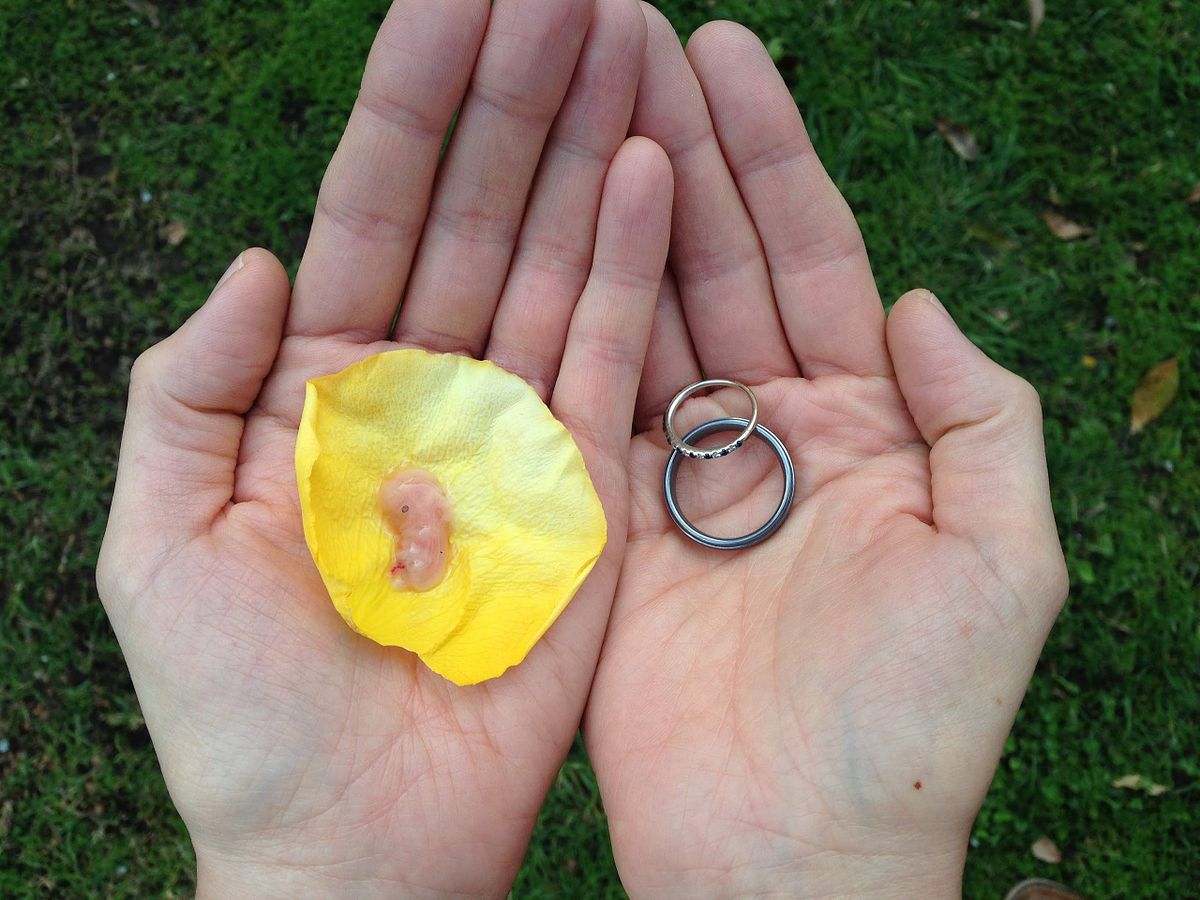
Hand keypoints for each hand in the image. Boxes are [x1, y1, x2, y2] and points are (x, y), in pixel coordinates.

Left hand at [96, 1, 670, 895]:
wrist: (351, 839)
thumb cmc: (240, 708)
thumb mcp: (158, 537)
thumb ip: (188, 387)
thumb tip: (256, 257)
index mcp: (323, 383)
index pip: (373, 204)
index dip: (413, 95)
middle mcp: (427, 386)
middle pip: (478, 207)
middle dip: (520, 90)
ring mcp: (513, 429)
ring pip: (556, 257)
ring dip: (587, 147)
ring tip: (624, 32)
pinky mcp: (584, 486)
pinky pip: (614, 355)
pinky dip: (633, 262)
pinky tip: (650, 167)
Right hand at [585, 12, 1068, 897]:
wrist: (793, 858)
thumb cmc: (912, 729)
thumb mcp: (1002, 564)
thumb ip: (985, 420)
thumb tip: (918, 298)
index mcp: (869, 428)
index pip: (814, 256)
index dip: (771, 153)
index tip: (724, 50)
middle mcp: (768, 434)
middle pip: (719, 262)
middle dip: (678, 147)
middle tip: (626, 34)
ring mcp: (678, 475)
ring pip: (644, 312)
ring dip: (615, 207)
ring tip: (577, 97)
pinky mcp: (606, 525)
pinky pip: (584, 401)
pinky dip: (566, 317)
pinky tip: (541, 230)